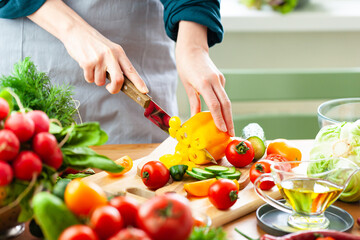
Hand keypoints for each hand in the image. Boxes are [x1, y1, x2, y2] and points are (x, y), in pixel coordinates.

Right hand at [28, 0, 147, 93]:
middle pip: (118, 80)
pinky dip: (88, 77)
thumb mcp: (110, 50)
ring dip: (97, 80)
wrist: (76, 31)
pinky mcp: (88, 62)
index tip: (144, 91)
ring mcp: (99, 59)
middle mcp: (111, 56)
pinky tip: (86, 66)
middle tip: (110, 88)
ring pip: (101, 82)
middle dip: (114, 89)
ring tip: (94, 67)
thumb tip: (122, 83)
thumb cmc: (94, 43)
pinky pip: (90, 79)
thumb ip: (117, 64)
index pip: (131, 70)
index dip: (139, 82)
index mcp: (119, 53)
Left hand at [176, 21, 233, 136]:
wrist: (192, 49)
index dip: (219, 119)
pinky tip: (222, 115)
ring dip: (228, 115)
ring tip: (228, 128)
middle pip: (226, 104)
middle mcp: (215, 81)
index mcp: (204, 83)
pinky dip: (223, 106)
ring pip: (227, 100)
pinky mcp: (221, 78)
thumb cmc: (186, 66)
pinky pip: (223, 94)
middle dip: (229, 120)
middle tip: (231, 134)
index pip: (214, 105)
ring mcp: (219, 79)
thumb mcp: (187, 86)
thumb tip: (195, 117)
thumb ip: (193, 102)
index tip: (223, 130)